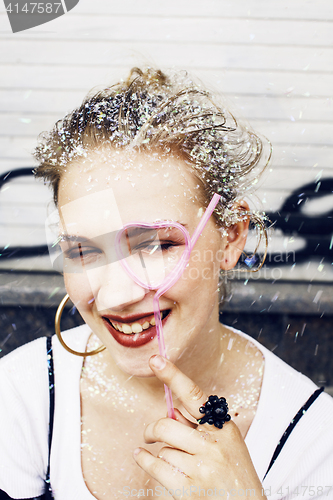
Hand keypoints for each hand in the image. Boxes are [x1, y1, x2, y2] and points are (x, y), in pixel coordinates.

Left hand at [133, 355, 265, 498]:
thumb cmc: (234, 476)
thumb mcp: (226, 445)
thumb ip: (199, 427)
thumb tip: (170, 411)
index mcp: (223, 427)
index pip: (195, 395)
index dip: (172, 376)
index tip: (155, 359)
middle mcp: (214, 443)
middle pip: (166, 424)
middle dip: (153, 429)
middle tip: (150, 433)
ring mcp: (202, 466)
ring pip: (162, 448)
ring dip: (163, 454)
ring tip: (179, 464)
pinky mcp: (189, 488)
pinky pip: (155, 465)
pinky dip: (144, 460)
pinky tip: (141, 457)